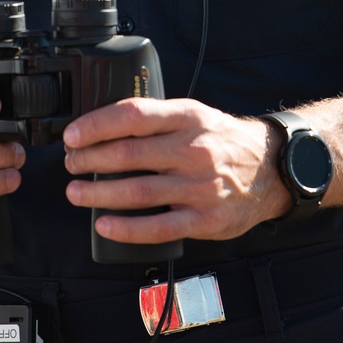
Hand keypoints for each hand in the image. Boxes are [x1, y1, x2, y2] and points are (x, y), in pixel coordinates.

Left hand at [63, 98, 289, 243]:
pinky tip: (104, 224)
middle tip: (71, 163)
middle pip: (129, 154)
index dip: (97, 125)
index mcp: (188, 117)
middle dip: (90, 160)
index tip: (73, 135)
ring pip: (138, 191)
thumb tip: (104, 125)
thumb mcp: (194, 114)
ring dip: (99, 193)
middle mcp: (193, 150)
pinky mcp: (204, 220)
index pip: (133, 115)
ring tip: (76, 192)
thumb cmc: (222, 140)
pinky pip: (158, 227)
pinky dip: (126, 227)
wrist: (271, 169)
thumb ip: (156, 118)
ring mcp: (199, 187)